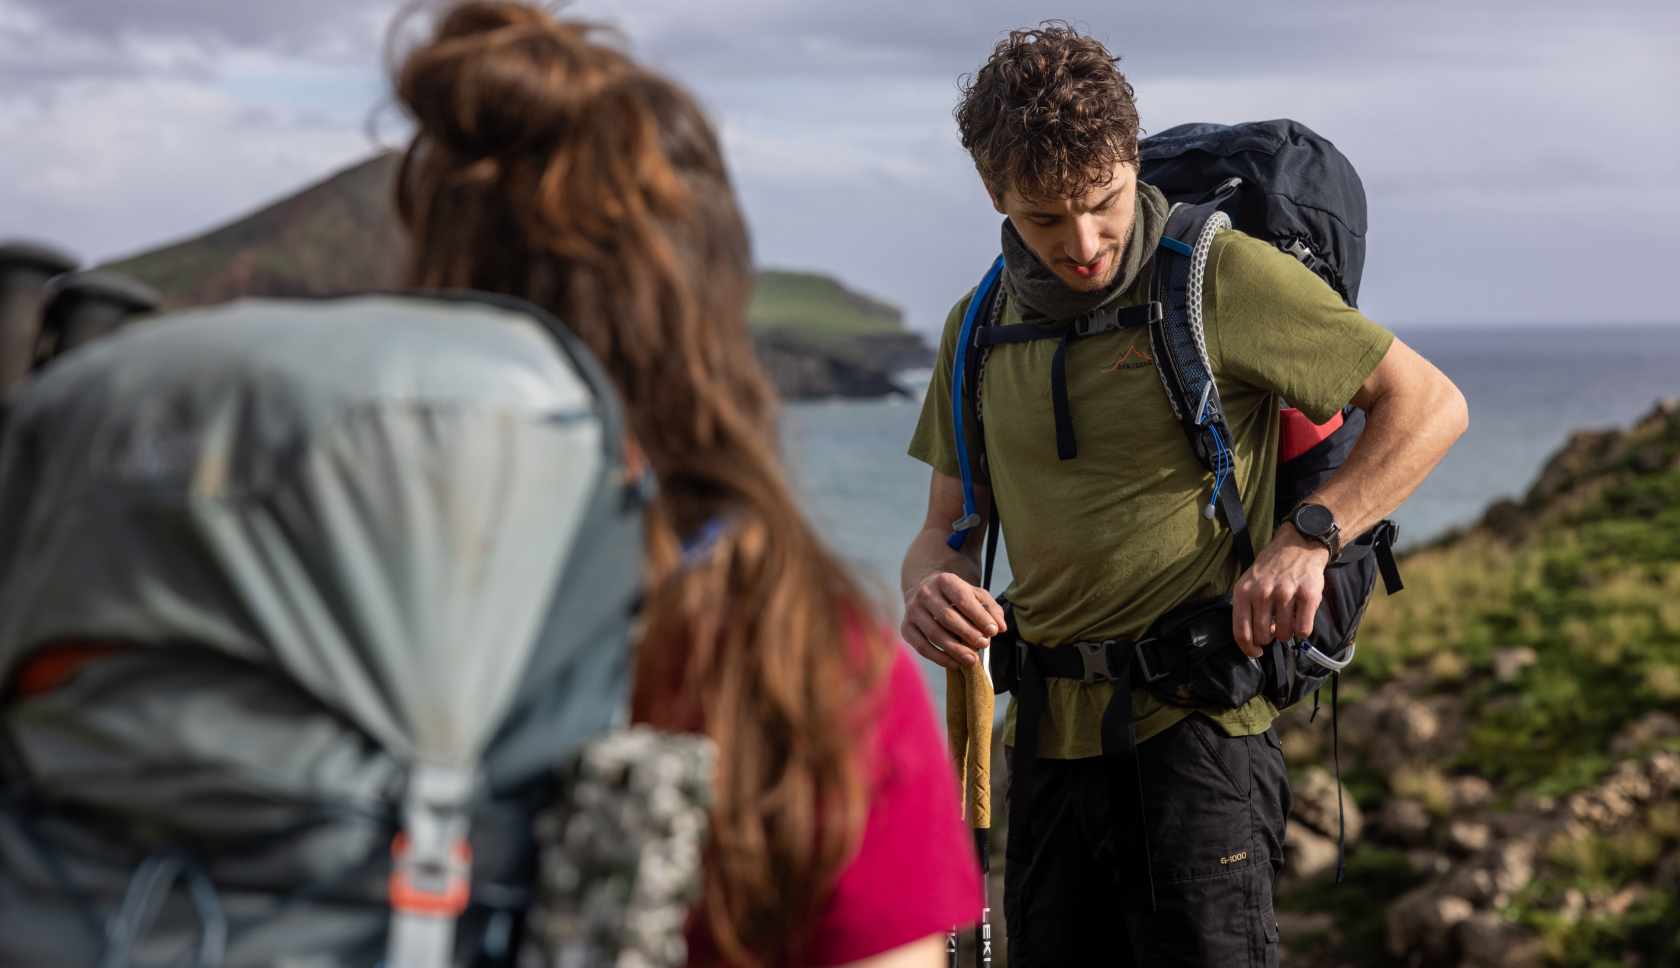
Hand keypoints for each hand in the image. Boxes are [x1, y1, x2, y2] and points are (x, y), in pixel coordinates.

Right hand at [901, 571, 1006, 669]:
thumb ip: (990, 608)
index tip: (993, 631)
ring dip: (954, 649)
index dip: (978, 616)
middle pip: (947, 617)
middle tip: (985, 645)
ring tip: (972, 660)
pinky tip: (954, 663)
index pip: (962, 599)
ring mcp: (912, 610)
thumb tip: (1001, 626)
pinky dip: (938, 657)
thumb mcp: (974, 595)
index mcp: (944, 581)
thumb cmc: (954, 596)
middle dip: (968, 633)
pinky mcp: (906, 627)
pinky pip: (921, 646)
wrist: (925, 593)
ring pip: (933, 633)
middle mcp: (924, 593)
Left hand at [1232, 523, 1329, 656]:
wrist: (1298, 545)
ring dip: (1286, 633)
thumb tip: (1253, 640)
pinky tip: (1300, 618)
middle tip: (1274, 626)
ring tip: (1287, 618)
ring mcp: (1285, 594)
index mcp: (1243, 592)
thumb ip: (1247, 609)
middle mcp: (1262, 593)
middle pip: (1263, 637)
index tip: (1256, 652)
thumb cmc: (1271, 569)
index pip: (1241, 633)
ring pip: (1284, 635)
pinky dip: (1302, 630)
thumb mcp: (1249, 583)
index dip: (1248, 649)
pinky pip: (1303, 630)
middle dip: (1269, 638)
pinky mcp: (1307, 596)